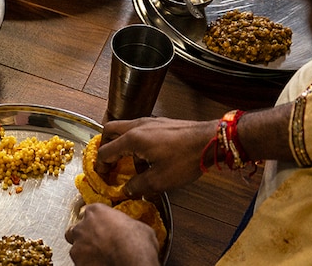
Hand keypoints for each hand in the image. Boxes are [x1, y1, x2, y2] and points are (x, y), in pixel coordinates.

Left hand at [65, 204, 159, 265]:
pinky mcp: (77, 262)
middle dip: (86, 235)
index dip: (99, 220)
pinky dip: (88, 263)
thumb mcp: (139, 227)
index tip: (105, 226)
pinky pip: (80, 262)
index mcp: (96, 212)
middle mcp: (83, 226)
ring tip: (100, 256)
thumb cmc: (136, 243)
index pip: (91, 211)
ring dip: (85, 250)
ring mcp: (78, 245)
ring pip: (76, 246)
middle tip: (99, 242)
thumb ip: (128, 225)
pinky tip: (99, 264)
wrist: (132, 262)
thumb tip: (133, 230)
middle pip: (78, 228)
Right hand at [97, 117, 215, 197]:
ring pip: (124, 129)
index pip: (105, 150)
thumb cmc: (185, 159)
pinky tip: (148, 157)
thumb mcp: (160, 180)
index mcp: (132, 139)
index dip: (100, 165)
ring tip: (131, 164)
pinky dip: (135, 141)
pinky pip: (138, 130)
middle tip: (108, 162)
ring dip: (121, 144)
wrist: (211, 140)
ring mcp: (149, 121)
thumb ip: (138, 185)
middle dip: (105, 146)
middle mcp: (137, 126)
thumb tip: (126, 189)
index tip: (101, 176)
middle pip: (109, 131)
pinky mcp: (160, 123)